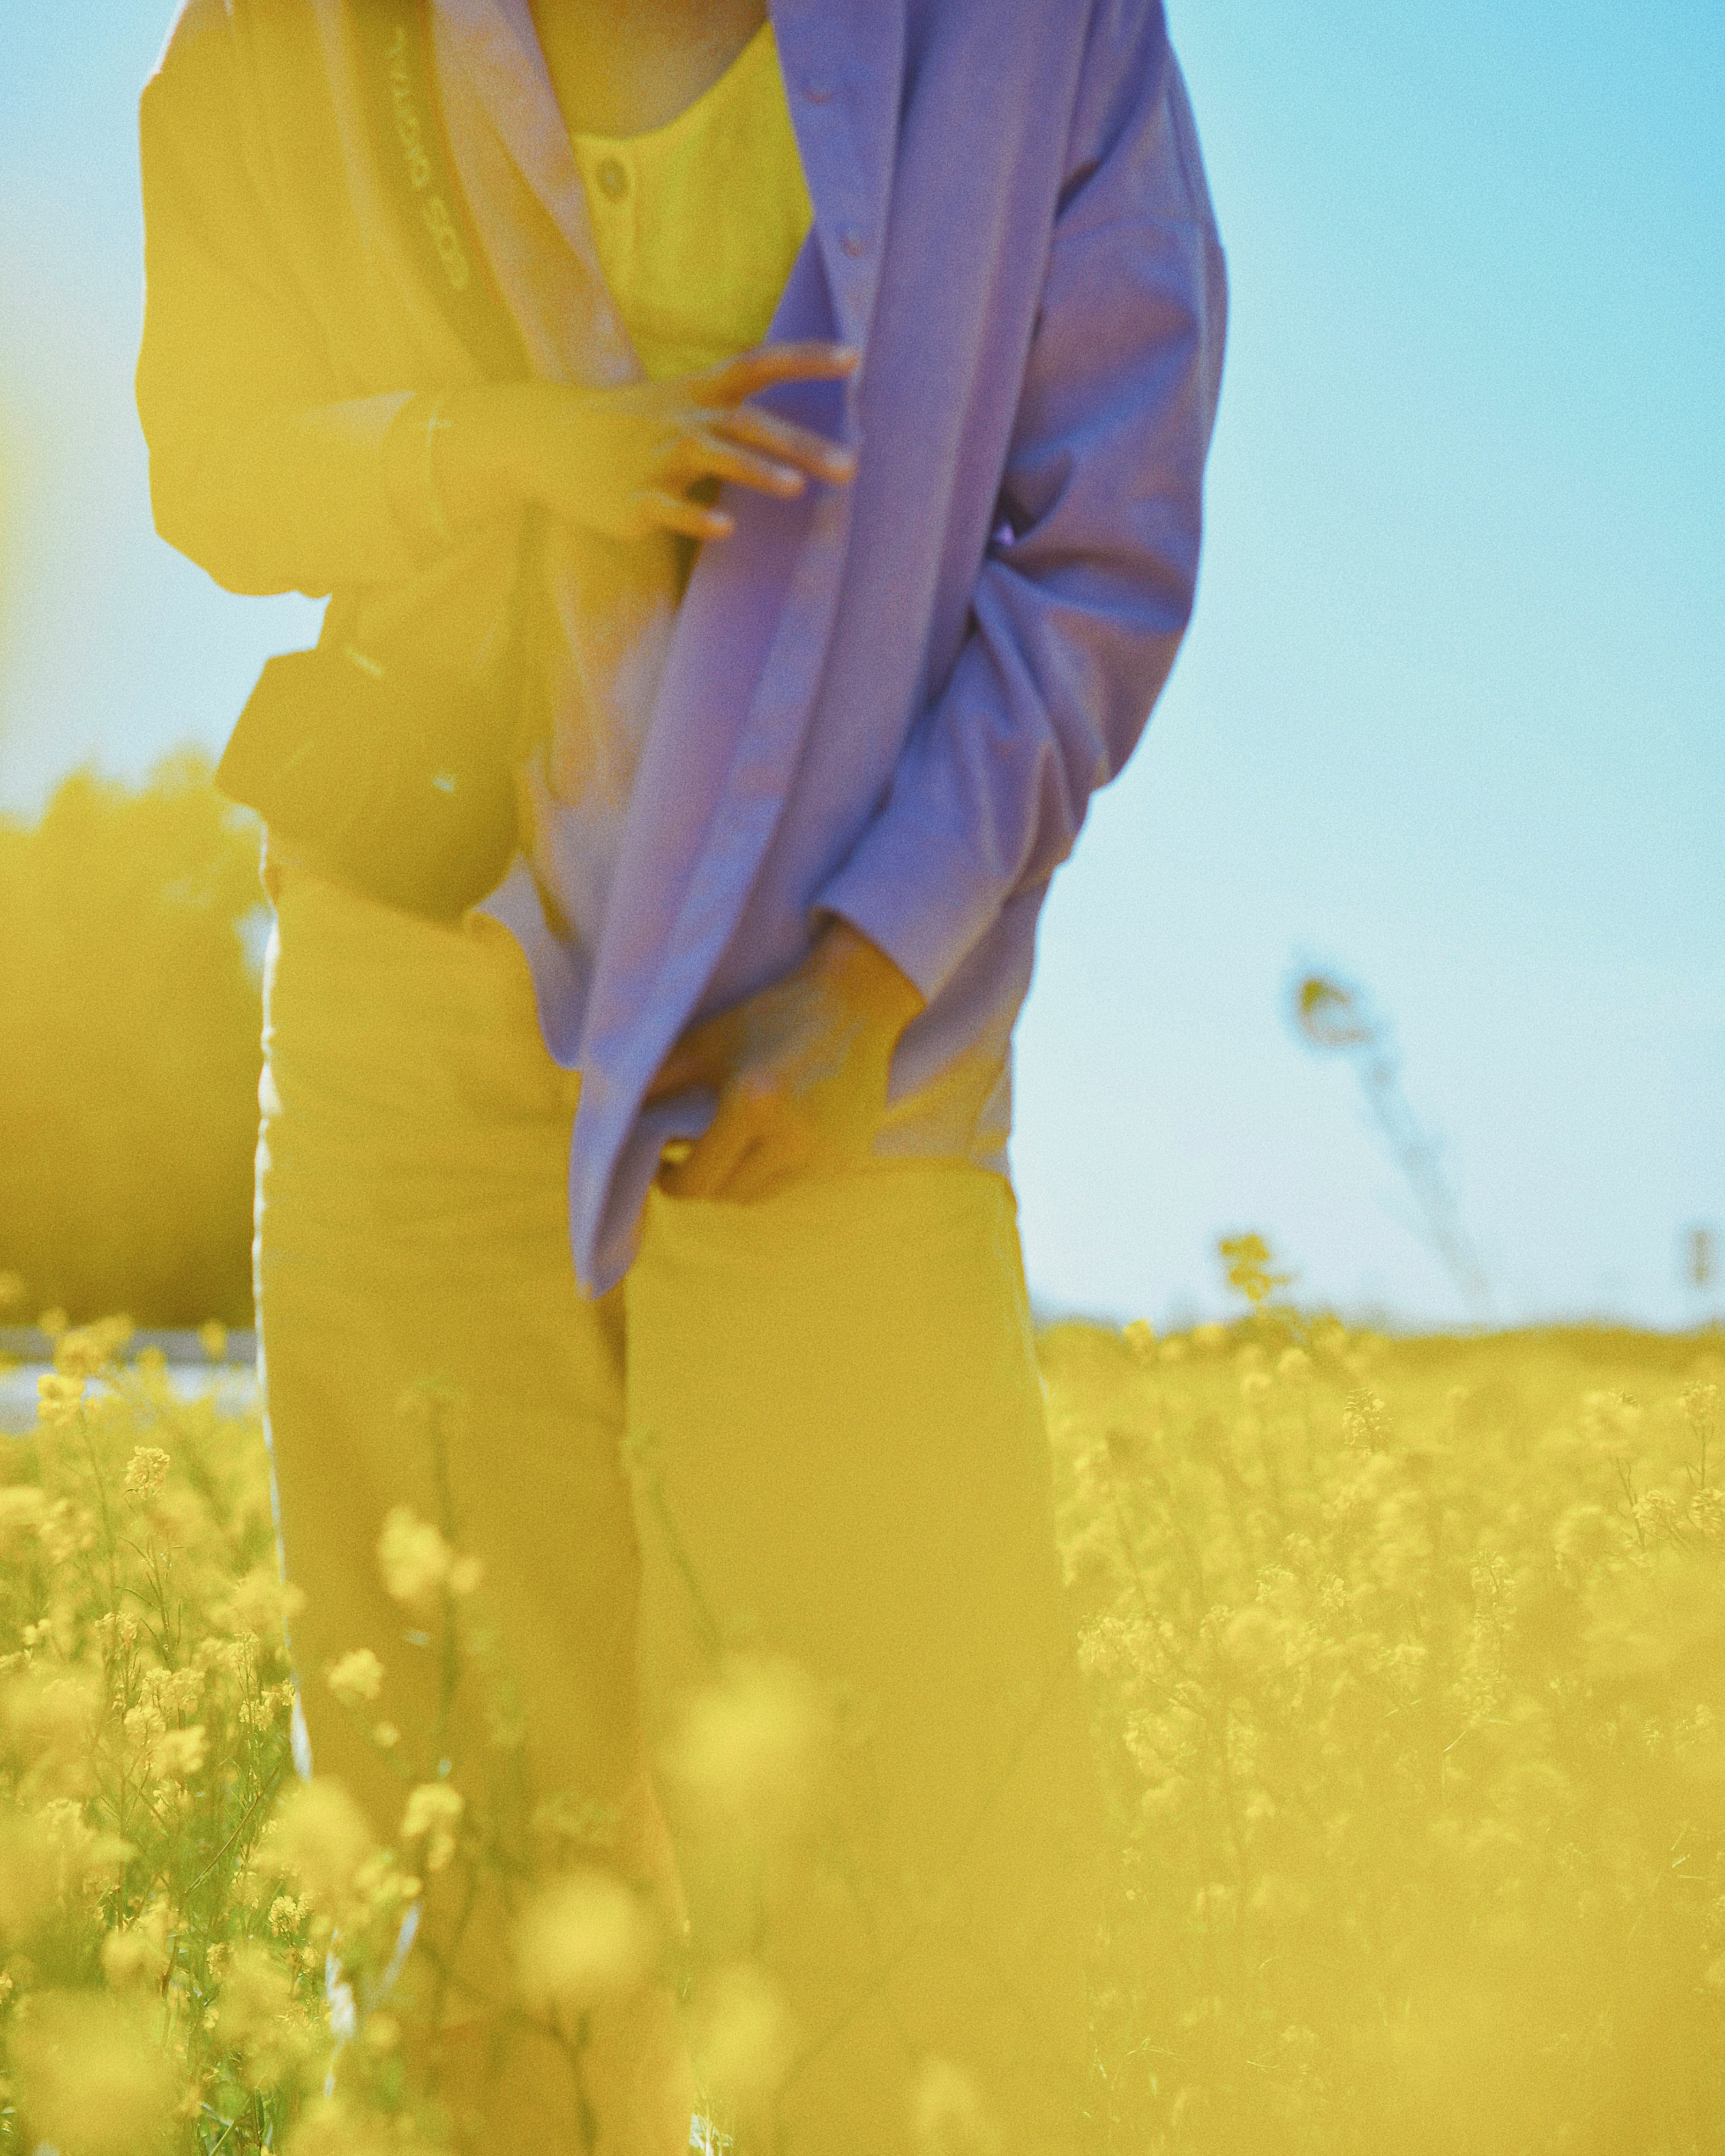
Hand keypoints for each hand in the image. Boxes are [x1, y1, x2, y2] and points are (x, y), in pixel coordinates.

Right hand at [430, 343, 859, 546]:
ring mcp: (657, 457)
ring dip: (755, 470)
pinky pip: (670, 507)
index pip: (759, 363)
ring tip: (796, 487)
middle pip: (749, 421)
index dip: (805, 357)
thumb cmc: (633, 427)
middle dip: (800, 443)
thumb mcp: (682, 405)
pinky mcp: (634, 498)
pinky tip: (728, 527)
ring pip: (712, 457)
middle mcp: (684, 418)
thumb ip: (733, 412)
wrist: (550, 442)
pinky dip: (698, 517)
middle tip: (850, 467)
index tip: (854, 356)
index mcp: (698, 391)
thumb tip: (800, 432)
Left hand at [642, 923, 925, 1202]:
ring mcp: (824, 1152)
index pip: (697, 1180)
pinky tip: (766, 1139)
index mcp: (752, 1105)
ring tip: (725, 1149)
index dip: (669, 1181)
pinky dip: (771, 1170)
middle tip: (686, 1157)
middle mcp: (792, 1137)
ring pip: (759, 1194)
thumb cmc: (774, 1015)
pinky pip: (793, 1183)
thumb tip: (616, 1115)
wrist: (855, 1004)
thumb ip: (660, 1078)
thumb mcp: (709, 1040)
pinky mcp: (846, 1156)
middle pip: (726, 1194)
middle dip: (700, 1179)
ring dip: (735, 1180)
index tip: (661, 1164)